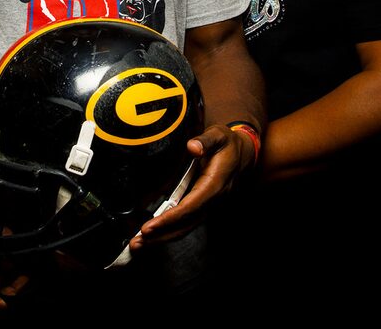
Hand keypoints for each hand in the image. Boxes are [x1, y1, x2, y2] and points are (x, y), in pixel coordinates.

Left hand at [129, 123, 254, 248]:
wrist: (244, 154)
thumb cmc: (228, 144)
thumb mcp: (219, 135)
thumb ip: (205, 140)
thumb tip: (192, 147)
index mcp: (214, 185)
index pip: (190, 207)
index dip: (169, 219)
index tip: (148, 227)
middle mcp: (212, 201)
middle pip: (185, 225)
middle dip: (160, 235)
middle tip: (136, 244)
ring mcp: (209, 206)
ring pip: (185, 228)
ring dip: (162, 238)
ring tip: (138, 244)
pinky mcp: (204, 207)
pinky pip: (186, 223)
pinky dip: (169, 231)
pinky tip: (152, 234)